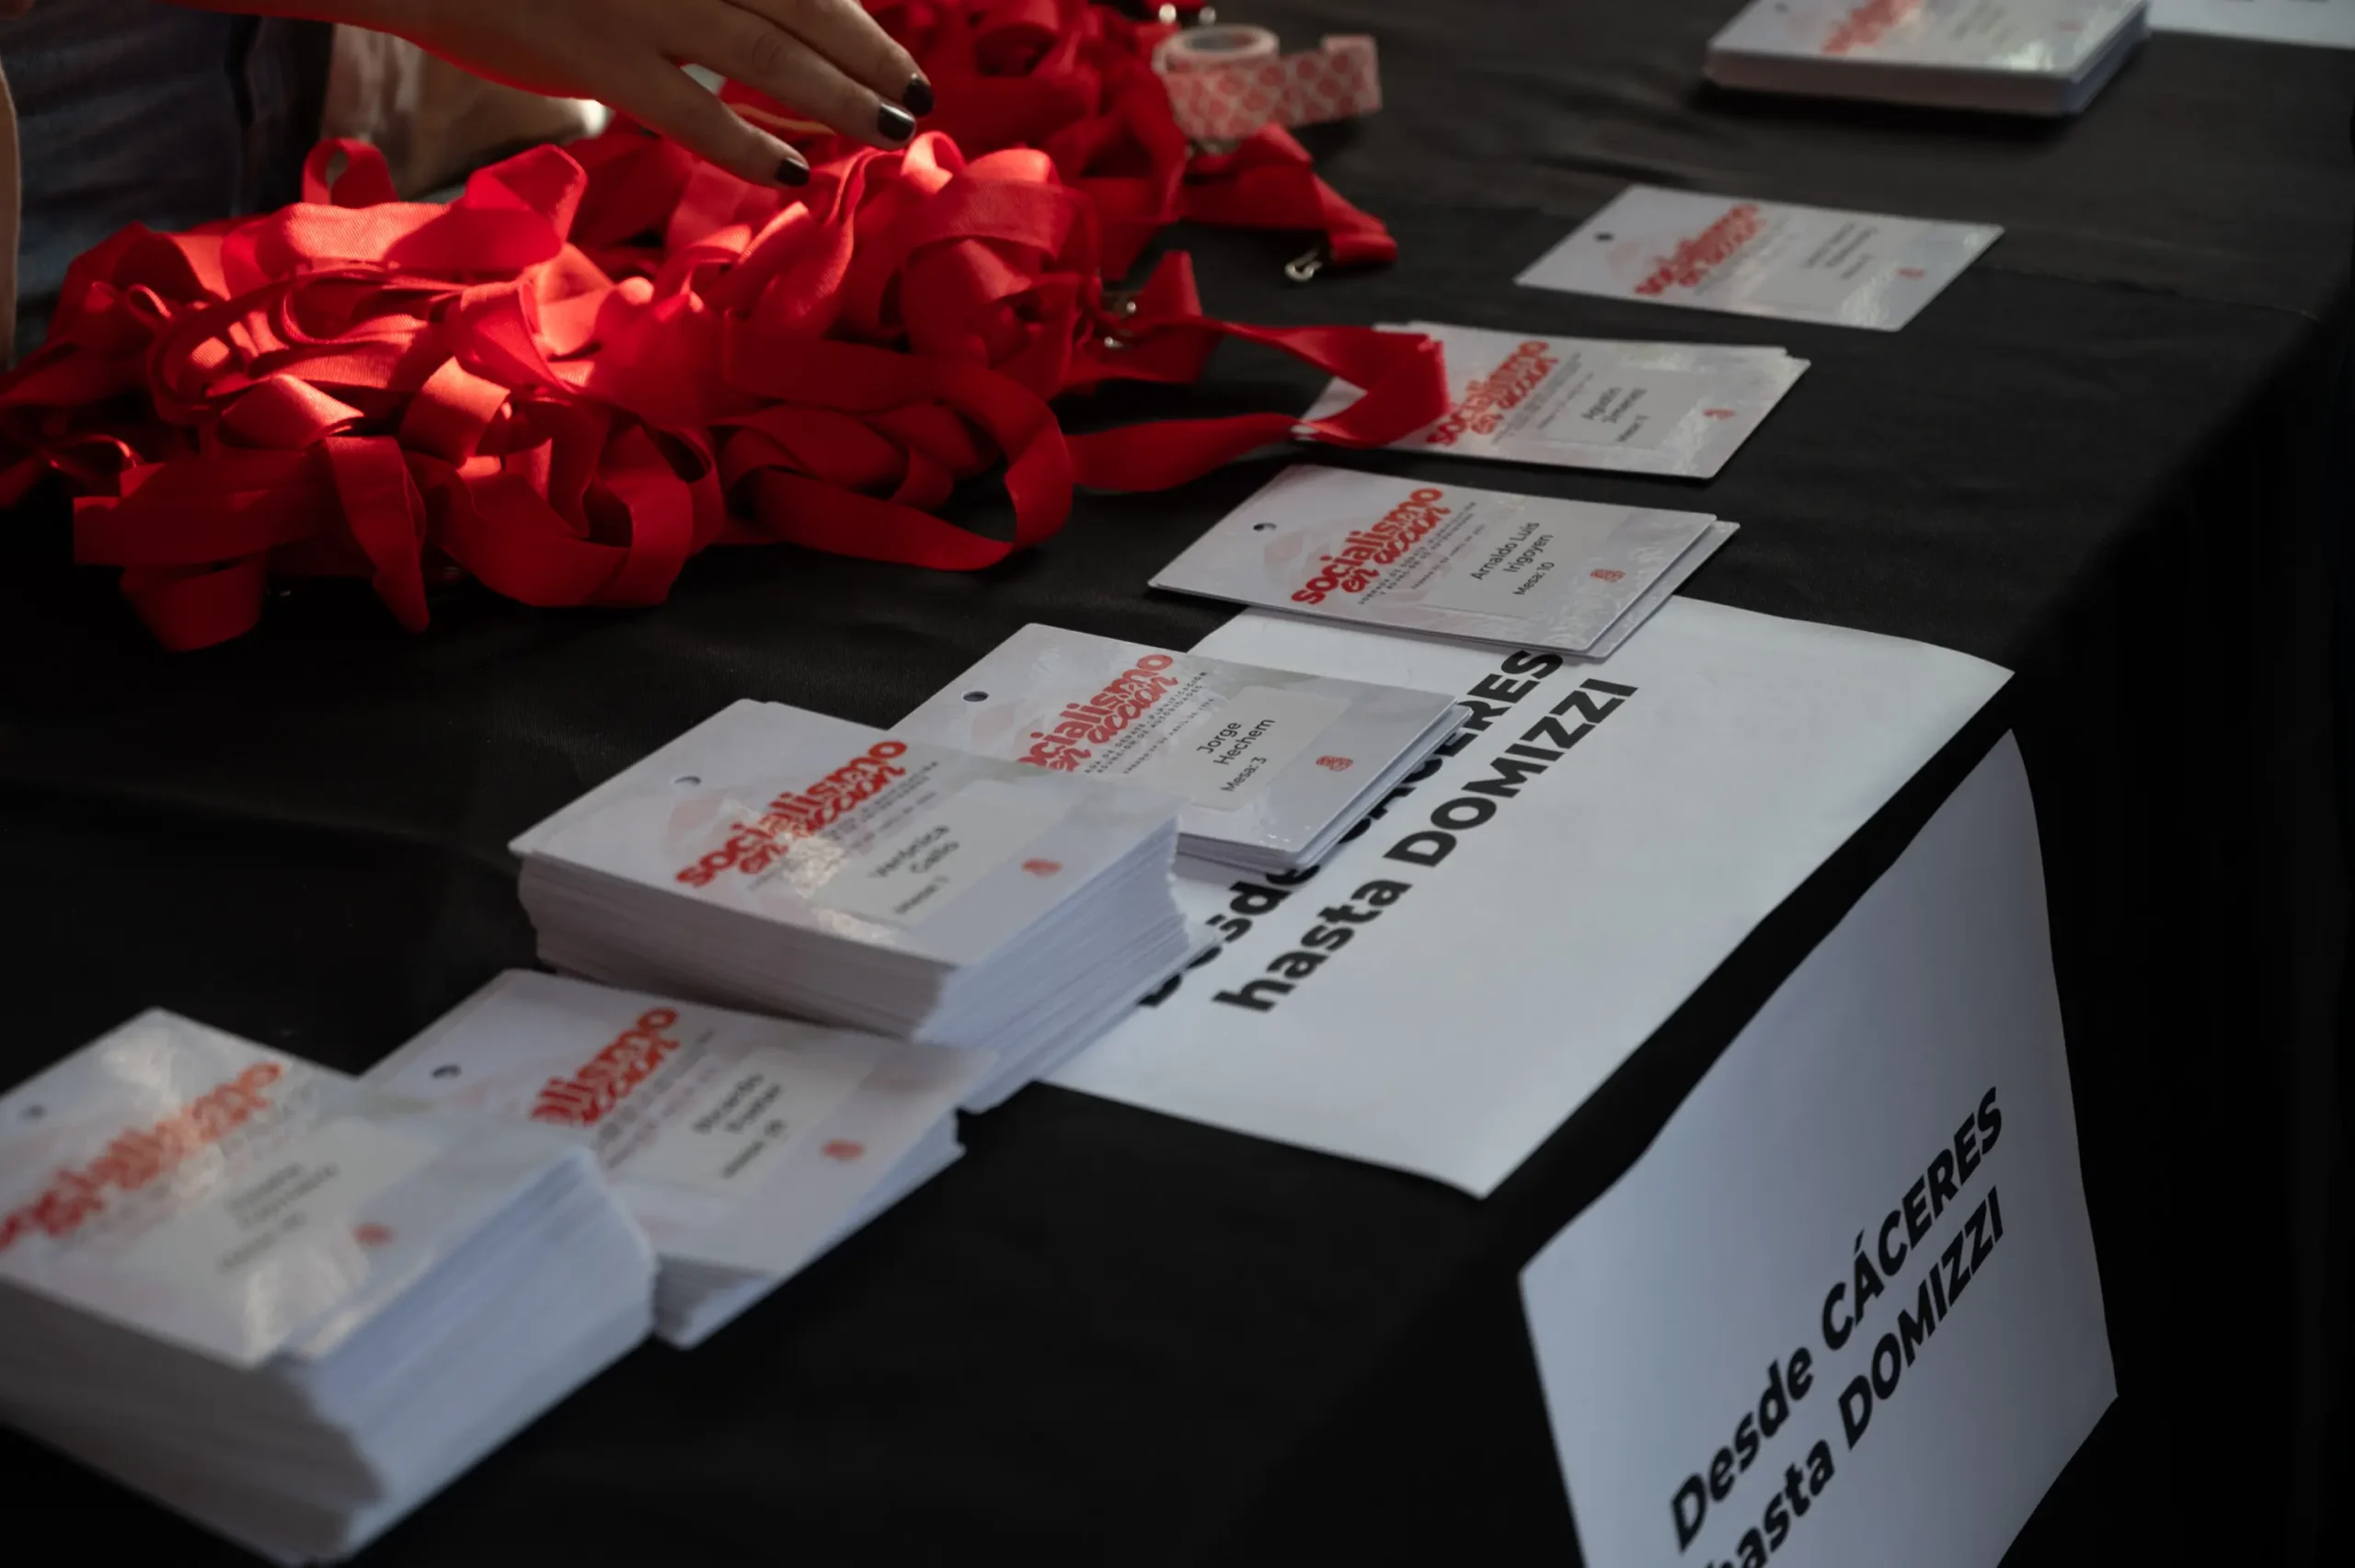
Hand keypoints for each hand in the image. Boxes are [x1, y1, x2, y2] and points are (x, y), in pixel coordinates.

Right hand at [212, 0, 932, 185]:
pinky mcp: (597, 56)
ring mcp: (640, 4)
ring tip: (888, 127)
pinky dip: (747, 143)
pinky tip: (791, 170)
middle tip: (917, 91)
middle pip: (800, 0)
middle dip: (868, 50)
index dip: (852, 10)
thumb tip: (750, 30)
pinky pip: (691, 110)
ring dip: (838, 95)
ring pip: (765, 52)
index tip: (893, 40)